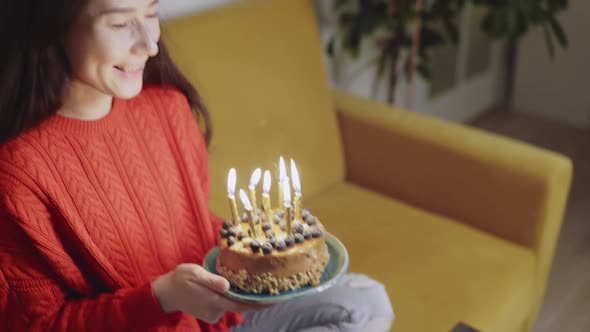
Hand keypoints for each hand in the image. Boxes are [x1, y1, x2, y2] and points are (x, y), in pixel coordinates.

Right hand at [153, 263, 268, 322]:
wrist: (165, 293)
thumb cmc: (180, 279)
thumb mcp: (194, 273)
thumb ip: (210, 279)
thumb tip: (227, 285)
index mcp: (214, 300)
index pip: (242, 305)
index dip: (259, 303)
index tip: (275, 300)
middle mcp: (216, 310)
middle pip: (240, 305)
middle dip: (254, 298)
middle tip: (269, 287)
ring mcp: (213, 314)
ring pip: (232, 304)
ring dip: (238, 295)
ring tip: (245, 281)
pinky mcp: (210, 314)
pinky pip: (224, 304)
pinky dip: (228, 297)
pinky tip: (226, 287)